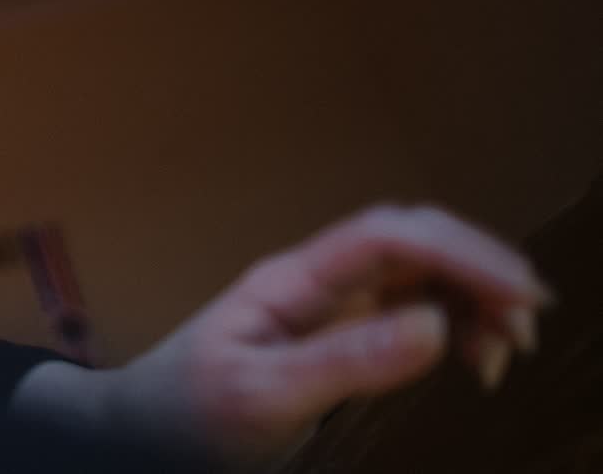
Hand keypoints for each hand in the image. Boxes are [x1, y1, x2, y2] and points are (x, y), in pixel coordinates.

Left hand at [104, 202, 552, 470]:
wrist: (139, 430)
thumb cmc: (186, 411)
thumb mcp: (263, 394)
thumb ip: (345, 360)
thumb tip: (435, 324)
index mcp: (292, 280)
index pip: (387, 237)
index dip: (460, 252)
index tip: (519, 293)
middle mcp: (315, 283)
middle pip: (412, 244)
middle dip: (477, 268)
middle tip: (528, 323)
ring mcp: (326, 308)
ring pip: (417, 276)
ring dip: (471, 297)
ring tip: (503, 351)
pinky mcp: (334, 339)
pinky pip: (407, 312)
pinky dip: (452, 324)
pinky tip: (470, 357)